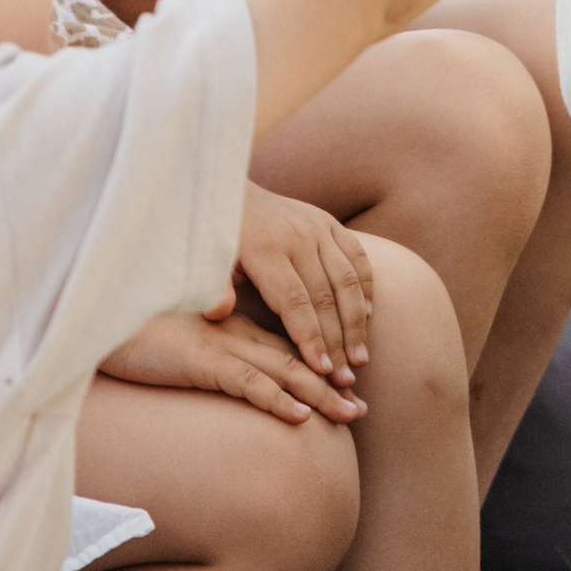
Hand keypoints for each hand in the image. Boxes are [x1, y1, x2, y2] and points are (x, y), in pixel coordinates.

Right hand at [99, 309, 363, 427]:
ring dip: (319, 394)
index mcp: (230, 327)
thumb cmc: (131, 333)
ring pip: (283, 370)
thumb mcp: (176, 344)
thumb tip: (226, 378)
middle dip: (331, 383)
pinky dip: (276, 400)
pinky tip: (299, 418)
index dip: (317, 366)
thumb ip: (204, 354)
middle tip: (362, 409)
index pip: (284, 346)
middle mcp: (233, 333)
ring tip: (350, 414)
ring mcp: (219, 346)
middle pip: (294, 358)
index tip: (345, 387)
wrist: (95, 320)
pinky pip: (247, 383)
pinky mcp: (200, 361)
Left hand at [231, 183, 371, 389]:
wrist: (228, 190)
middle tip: (345, 380)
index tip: (321, 371)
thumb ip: (211, 288)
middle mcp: (297, 235)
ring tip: (360, 359)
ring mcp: (317, 227)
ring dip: (357, 323)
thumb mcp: (203, 261)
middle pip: (326, 297)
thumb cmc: (213, 239)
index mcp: (265, 248)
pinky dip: (365, 289)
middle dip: (338, 342)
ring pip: (348, 281)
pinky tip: (367, 318)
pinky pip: (358, 258)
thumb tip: (218, 314)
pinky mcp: (330, 222)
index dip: (310, 338)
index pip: (295, 302)